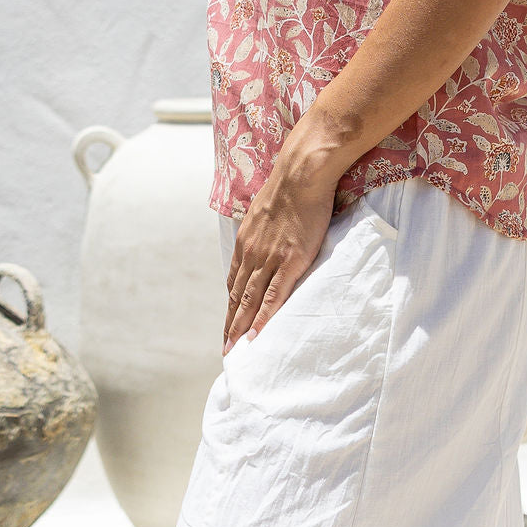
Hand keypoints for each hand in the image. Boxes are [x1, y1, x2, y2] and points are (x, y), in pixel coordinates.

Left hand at [222, 160, 336, 353]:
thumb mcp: (265, 209)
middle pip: (237, 296)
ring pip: (249, 301)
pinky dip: (261, 319)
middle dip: (230, 323)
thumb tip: (269, 233)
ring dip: (239, 328)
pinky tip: (255, 336)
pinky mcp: (288, 262)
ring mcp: (268, 259)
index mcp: (245, 241)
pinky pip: (272, 297)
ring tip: (234, 350)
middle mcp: (251, 253)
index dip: (231, 304)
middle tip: (225, 348)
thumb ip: (263, 228)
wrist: (301, 176)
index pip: (234, 281)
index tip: (228, 321)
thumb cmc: (289, 187)